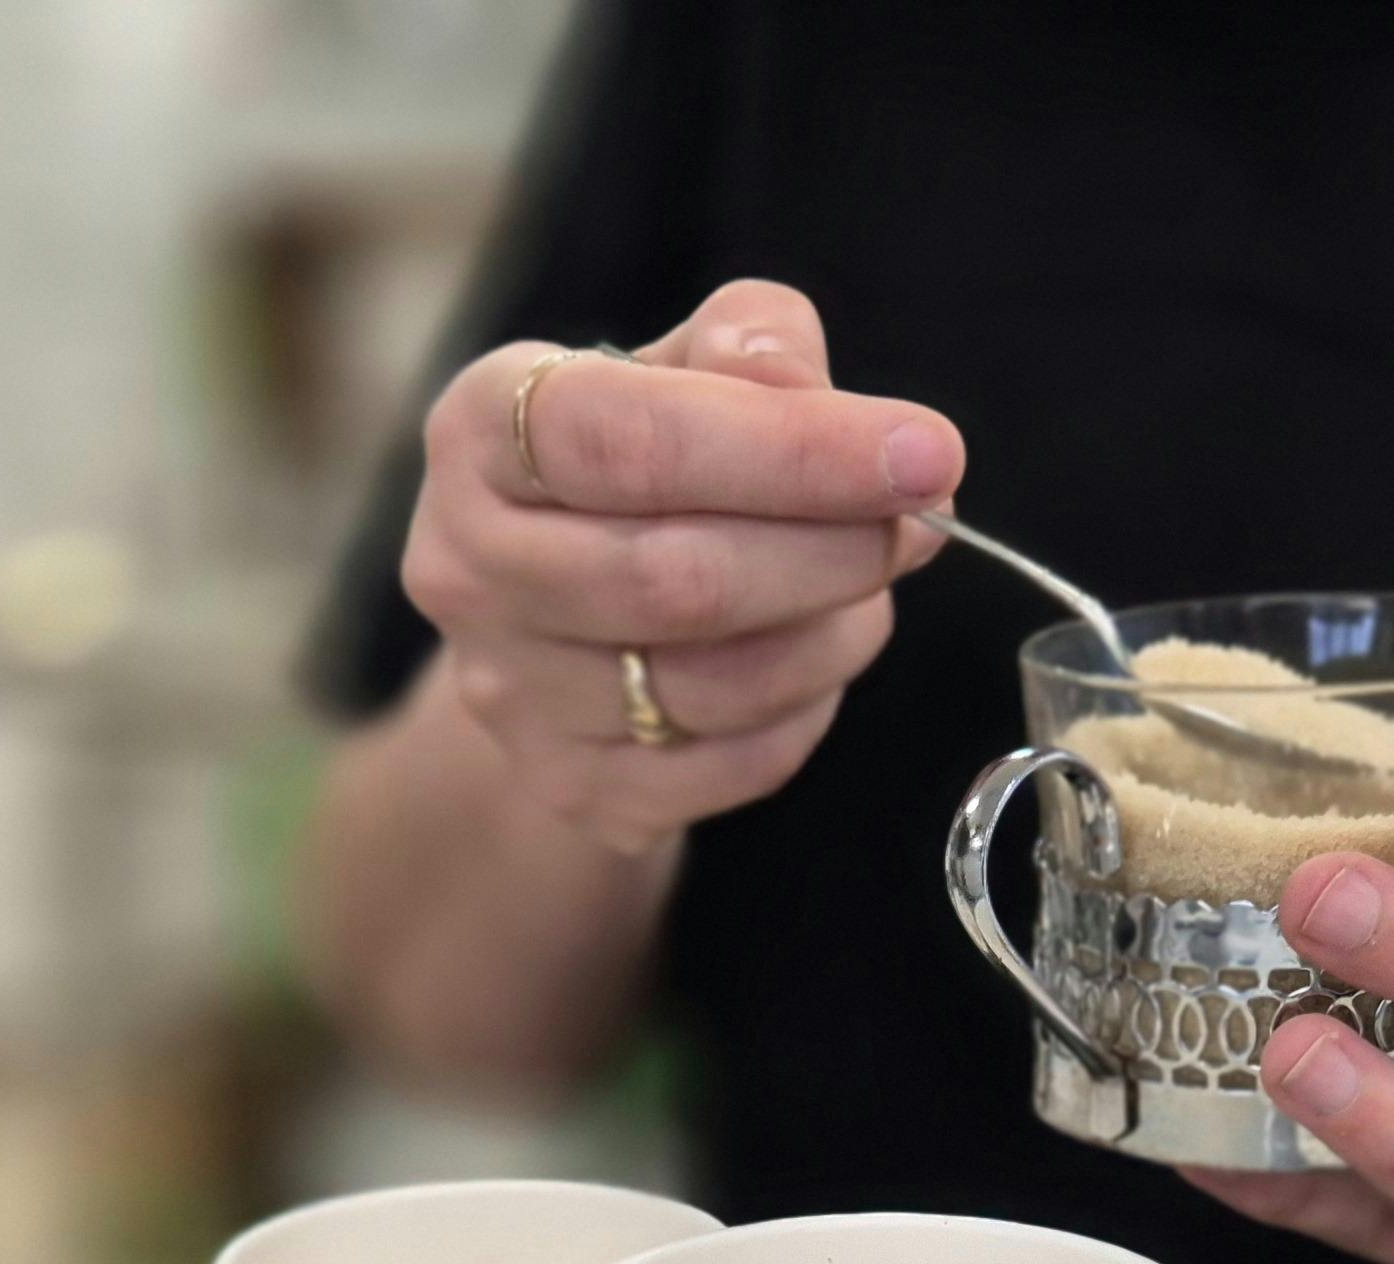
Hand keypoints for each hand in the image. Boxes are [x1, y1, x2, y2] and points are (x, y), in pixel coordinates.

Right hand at [402, 279, 959, 854]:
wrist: (547, 620)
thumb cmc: (631, 467)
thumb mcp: (678, 364)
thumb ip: (753, 346)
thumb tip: (828, 405)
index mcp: (482, 429)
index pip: (628, 441)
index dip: (793, 450)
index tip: (925, 453)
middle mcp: (468, 566)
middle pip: (675, 580)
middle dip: (833, 551)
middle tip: (921, 522)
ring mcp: (511, 693)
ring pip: (715, 687)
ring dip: (835, 634)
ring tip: (870, 585)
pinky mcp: (572, 786)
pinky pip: (734, 765)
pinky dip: (809, 710)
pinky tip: (815, 658)